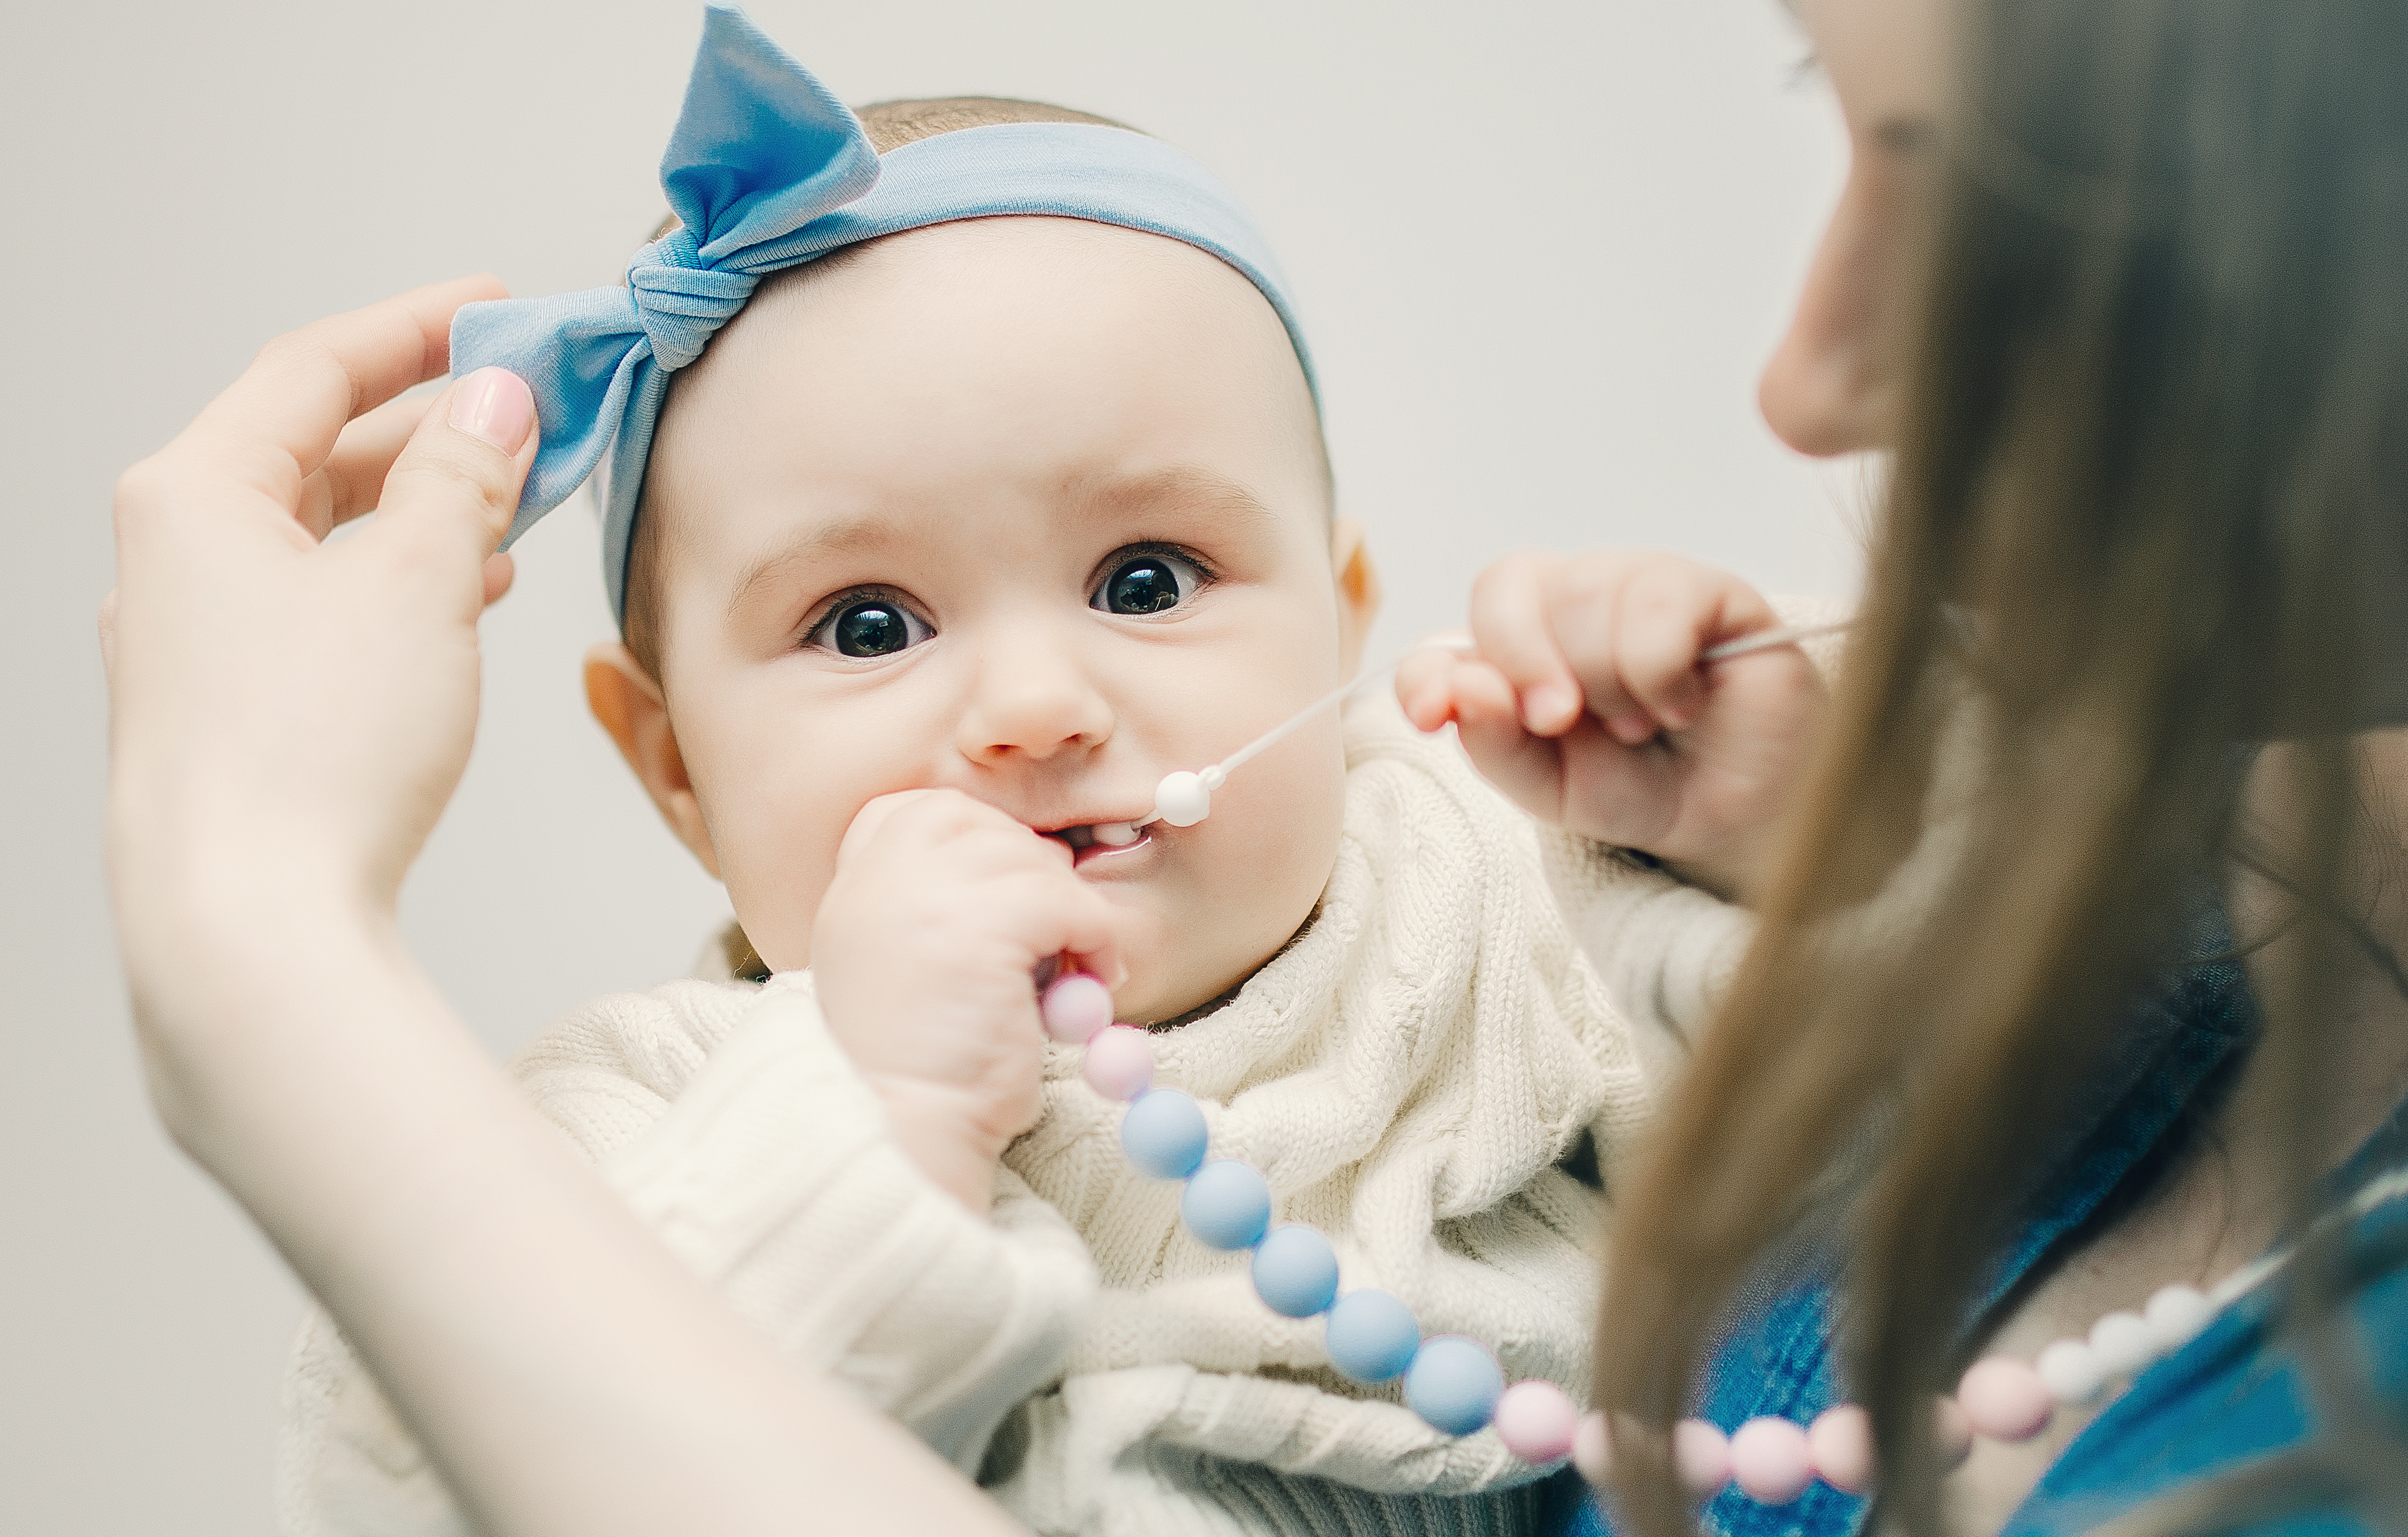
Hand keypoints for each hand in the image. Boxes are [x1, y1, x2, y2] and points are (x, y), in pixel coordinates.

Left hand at [105, 276, 533, 1087]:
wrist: (247, 925)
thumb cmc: (310, 753)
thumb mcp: (417, 582)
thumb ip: (464, 478)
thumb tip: (497, 402)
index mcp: (195, 494)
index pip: (313, 366)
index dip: (417, 327)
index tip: (498, 308)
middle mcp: (174, 557)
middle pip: (312, 447)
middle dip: (431, 422)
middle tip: (530, 405)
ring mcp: (195, 639)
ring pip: (320, 531)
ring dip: (423, 504)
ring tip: (519, 497)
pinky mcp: (229, 710)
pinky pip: (319, 603)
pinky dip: (396, 578)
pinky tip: (466, 594)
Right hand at [812, 789, 1124, 1208]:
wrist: (902, 1133)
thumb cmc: (921, 1068)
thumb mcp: (909, 966)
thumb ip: (941, 909)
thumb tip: (1035, 864)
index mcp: (855, 887)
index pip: (920, 810)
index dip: (980, 841)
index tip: (1010, 896)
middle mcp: (879, 878)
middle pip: (983, 823)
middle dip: (1032, 871)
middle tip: (1055, 935)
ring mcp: (925, 895)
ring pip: (1033, 860)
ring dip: (1071, 910)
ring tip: (1079, 968)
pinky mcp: (980, 928)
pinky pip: (1067, 900)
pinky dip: (1096, 935)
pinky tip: (1094, 979)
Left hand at [1396, 550, 1827, 902]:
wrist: (1738, 819)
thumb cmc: (1641, 790)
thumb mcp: (1551, 786)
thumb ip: (1495, 743)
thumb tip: (1463, 685)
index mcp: (1516, 649)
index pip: (1449, 633)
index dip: (1430, 671)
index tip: (1431, 715)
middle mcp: (1569, 602)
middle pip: (1506, 589)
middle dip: (1524, 665)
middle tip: (1559, 723)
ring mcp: (1636, 585)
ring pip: (1582, 596)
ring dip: (1606, 685)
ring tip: (1642, 724)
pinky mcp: (1707, 588)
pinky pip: (1656, 603)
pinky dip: (1658, 671)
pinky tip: (1681, 703)